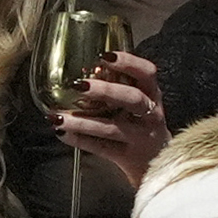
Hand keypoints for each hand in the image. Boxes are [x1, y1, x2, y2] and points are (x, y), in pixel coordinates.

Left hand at [51, 48, 168, 182]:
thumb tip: (84, 71)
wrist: (158, 162)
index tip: (105, 55)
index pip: (147, 73)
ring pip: (112, 128)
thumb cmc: (142, 126)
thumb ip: (120, 88)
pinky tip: (63, 133)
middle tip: (80, 85)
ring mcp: (141, 137)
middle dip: (106, 90)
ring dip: (83, 122)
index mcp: (153, 95)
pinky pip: (102, 148)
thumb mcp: (139, 104)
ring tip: (59, 118)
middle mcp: (151, 114)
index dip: (128, 62)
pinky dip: (80, 140)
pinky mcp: (128, 157)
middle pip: (132, 99)